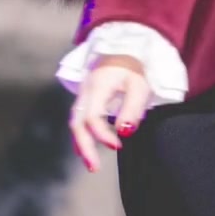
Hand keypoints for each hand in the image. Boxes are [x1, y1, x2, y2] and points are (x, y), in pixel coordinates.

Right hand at [68, 54, 149, 171]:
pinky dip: (82, 134)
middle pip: (77, 122)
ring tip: (91, 163)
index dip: (102, 135)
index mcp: (97, 86)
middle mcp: (85, 91)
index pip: (92, 117)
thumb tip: (124, 133)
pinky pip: (78, 118)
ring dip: (81, 143)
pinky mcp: (85, 97)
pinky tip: (87, 148)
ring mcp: (83, 94)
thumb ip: (132, 109)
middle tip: (95, 167)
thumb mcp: (139, 86)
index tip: (118, 146)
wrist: (125, 48)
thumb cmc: (134, 67)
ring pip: (75, 121)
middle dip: (84, 146)